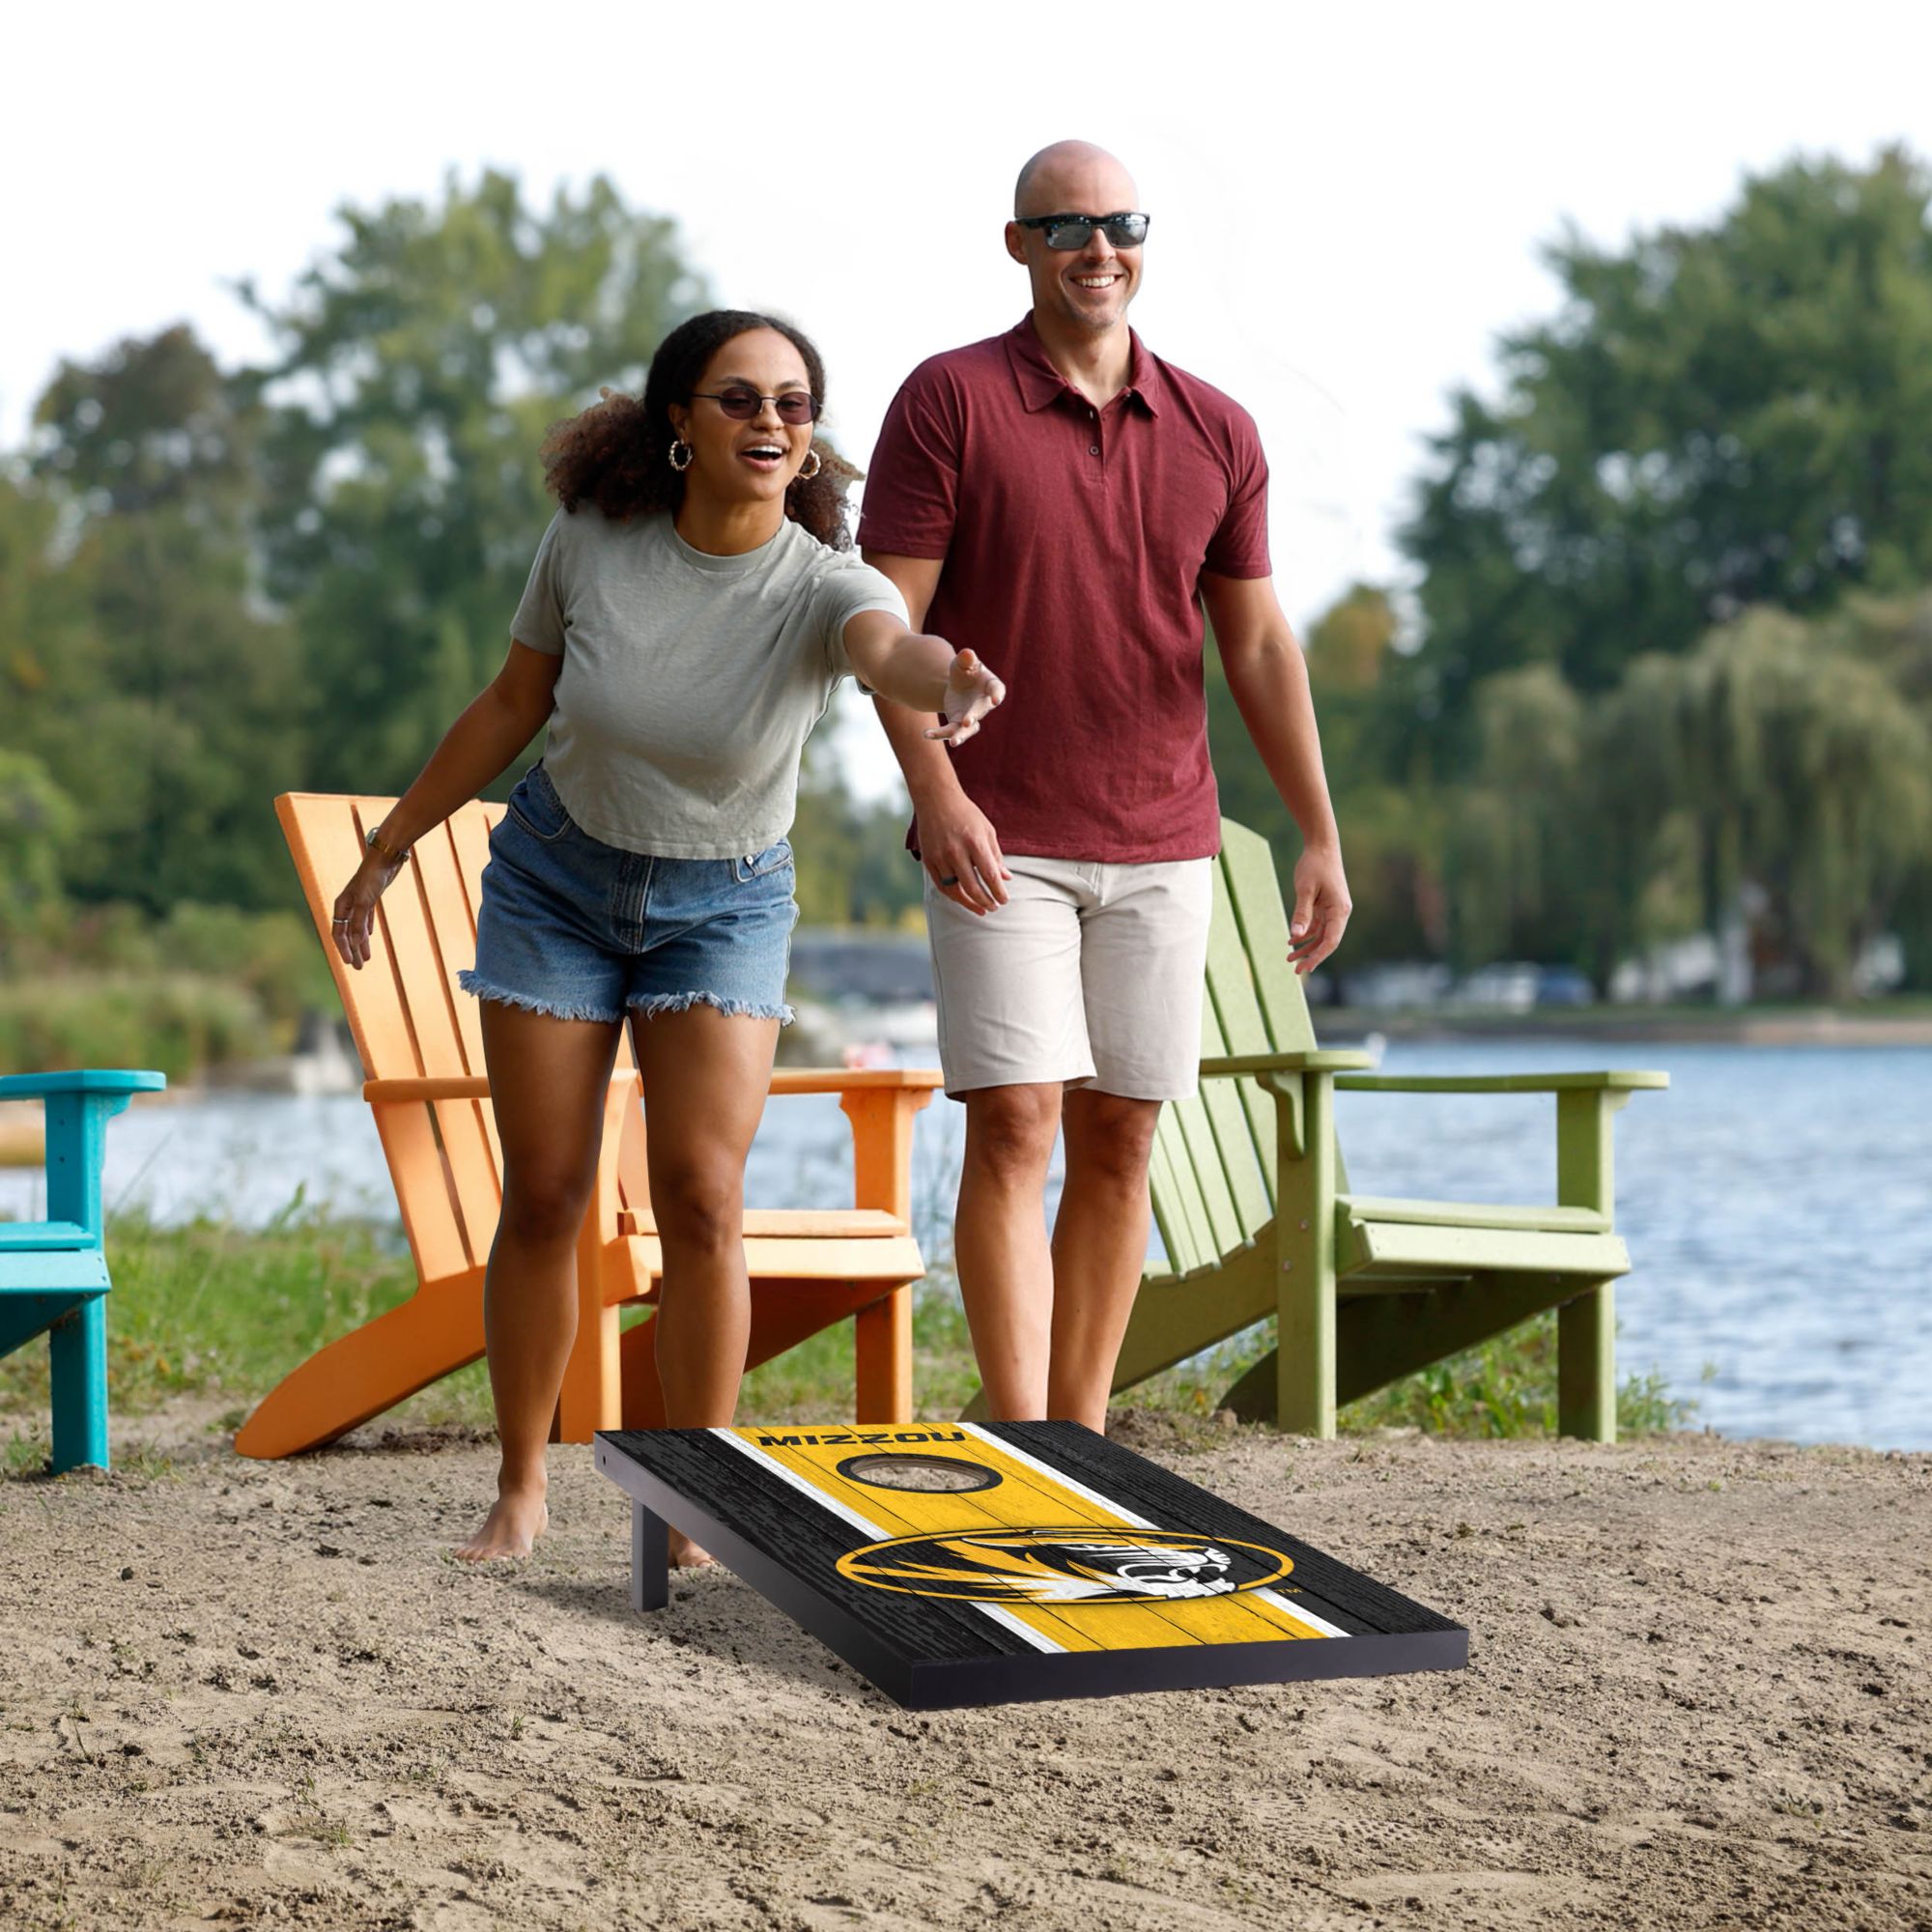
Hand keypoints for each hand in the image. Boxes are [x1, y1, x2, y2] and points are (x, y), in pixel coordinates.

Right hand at [331, 851, 404, 969]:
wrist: (385, 857)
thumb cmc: (373, 877)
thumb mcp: (366, 901)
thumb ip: (359, 922)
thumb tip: (355, 943)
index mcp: (341, 905)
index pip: (339, 933)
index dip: (344, 949)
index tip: (350, 963)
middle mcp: (348, 904)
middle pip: (347, 933)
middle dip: (352, 950)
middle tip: (359, 968)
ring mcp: (359, 901)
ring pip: (357, 927)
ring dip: (361, 943)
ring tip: (366, 958)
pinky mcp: (370, 898)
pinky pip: (366, 918)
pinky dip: (366, 929)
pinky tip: (369, 936)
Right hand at [918, 790, 1011, 915]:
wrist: (936, 799)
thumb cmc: (966, 814)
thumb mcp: (987, 830)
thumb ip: (996, 856)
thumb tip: (1006, 879)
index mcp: (974, 842)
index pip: (989, 875)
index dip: (998, 892)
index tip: (1004, 900)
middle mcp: (956, 851)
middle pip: (972, 887)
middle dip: (986, 901)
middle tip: (994, 907)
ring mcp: (940, 856)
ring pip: (954, 890)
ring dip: (969, 903)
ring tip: (981, 909)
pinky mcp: (928, 860)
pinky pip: (940, 885)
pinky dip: (953, 895)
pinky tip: (963, 899)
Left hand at [925, 648, 1005, 746]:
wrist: (957, 684)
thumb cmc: (965, 670)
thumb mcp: (963, 662)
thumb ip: (966, 658)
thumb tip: (967, 653)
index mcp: (990, 685)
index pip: (997, 689)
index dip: (997, 694)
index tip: (996, 699)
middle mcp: (983, 704)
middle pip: (980, 712)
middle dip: (973, 717)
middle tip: (967, 722)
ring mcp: (971, 716)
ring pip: (968, 730)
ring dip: (961, 736)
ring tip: (953, 742)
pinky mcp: (958, 724)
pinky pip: (950, 731)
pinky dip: (939, 734)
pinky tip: (926, 734)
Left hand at [1287, 844, 1350, 975]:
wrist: (1321, 846)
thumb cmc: (1314, 865)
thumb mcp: (1305, 890)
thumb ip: (1301, 913)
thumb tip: (1295, 936)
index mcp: (1339, 910)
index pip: (1331, 940)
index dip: (1318, 956)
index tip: (1305, 968)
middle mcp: (1339, 912)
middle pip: (1327, 941)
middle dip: (1312, 956)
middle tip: (1295, 971)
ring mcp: (1333, 909)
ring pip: (1321, 935)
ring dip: (1306, 946)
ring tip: (1289, 958)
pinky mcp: (1326, 905)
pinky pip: (1317, 925)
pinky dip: (1305, 933)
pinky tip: (1291, 940)